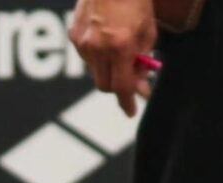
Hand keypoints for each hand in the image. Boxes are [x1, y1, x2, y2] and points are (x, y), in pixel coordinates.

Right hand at [69, 0, 156, 116]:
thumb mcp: (148, 31)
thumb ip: (143, 61)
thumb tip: (141, 85)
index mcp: (120, 46)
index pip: (122, 87)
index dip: (127, 102)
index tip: (131, 111)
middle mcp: (98, 47)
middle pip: (105, 86)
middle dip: (117, 87)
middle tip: (131, 79)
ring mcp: (83, 41)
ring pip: (94, 72)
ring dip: (107, 70)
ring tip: (119, 51)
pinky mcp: (74, 34)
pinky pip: (86, 56)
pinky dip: (97, 55)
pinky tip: (106, 39)